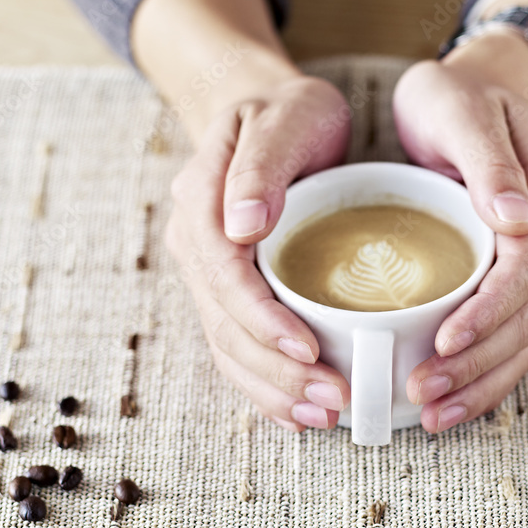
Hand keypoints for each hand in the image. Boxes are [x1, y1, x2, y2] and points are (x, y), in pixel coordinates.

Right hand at [165, 75, 353, 431]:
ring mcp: (206, 272)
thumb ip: (260, 166)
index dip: (262, 318)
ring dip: (272, 387)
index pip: (224, 273)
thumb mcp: (282, 118)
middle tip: (333, 397)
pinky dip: (264, 383)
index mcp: (201, 202)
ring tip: (323, 414)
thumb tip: (243, 224)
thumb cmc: (285, 112)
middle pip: (225, 322)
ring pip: (228, 344)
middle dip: (276, 369)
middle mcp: (194, 244)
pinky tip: (296, 410)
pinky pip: (236, 345)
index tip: (308, 348)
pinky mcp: (226, 291)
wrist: (266, 116)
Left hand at [392, 32, 527, 432]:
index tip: (444, 343)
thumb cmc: (458, 97)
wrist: (473, 90)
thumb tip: (516, 219)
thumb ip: (490, 162)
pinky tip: (451, 400)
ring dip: (480, 381)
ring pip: (521, 337)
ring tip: (433, 412)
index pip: (522, 272)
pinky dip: (484, 373)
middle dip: (474, 363)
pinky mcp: (513, 276)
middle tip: (422, 391)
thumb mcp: (465, 113)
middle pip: (523, 317)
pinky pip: (511, 335)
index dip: (486, 314)